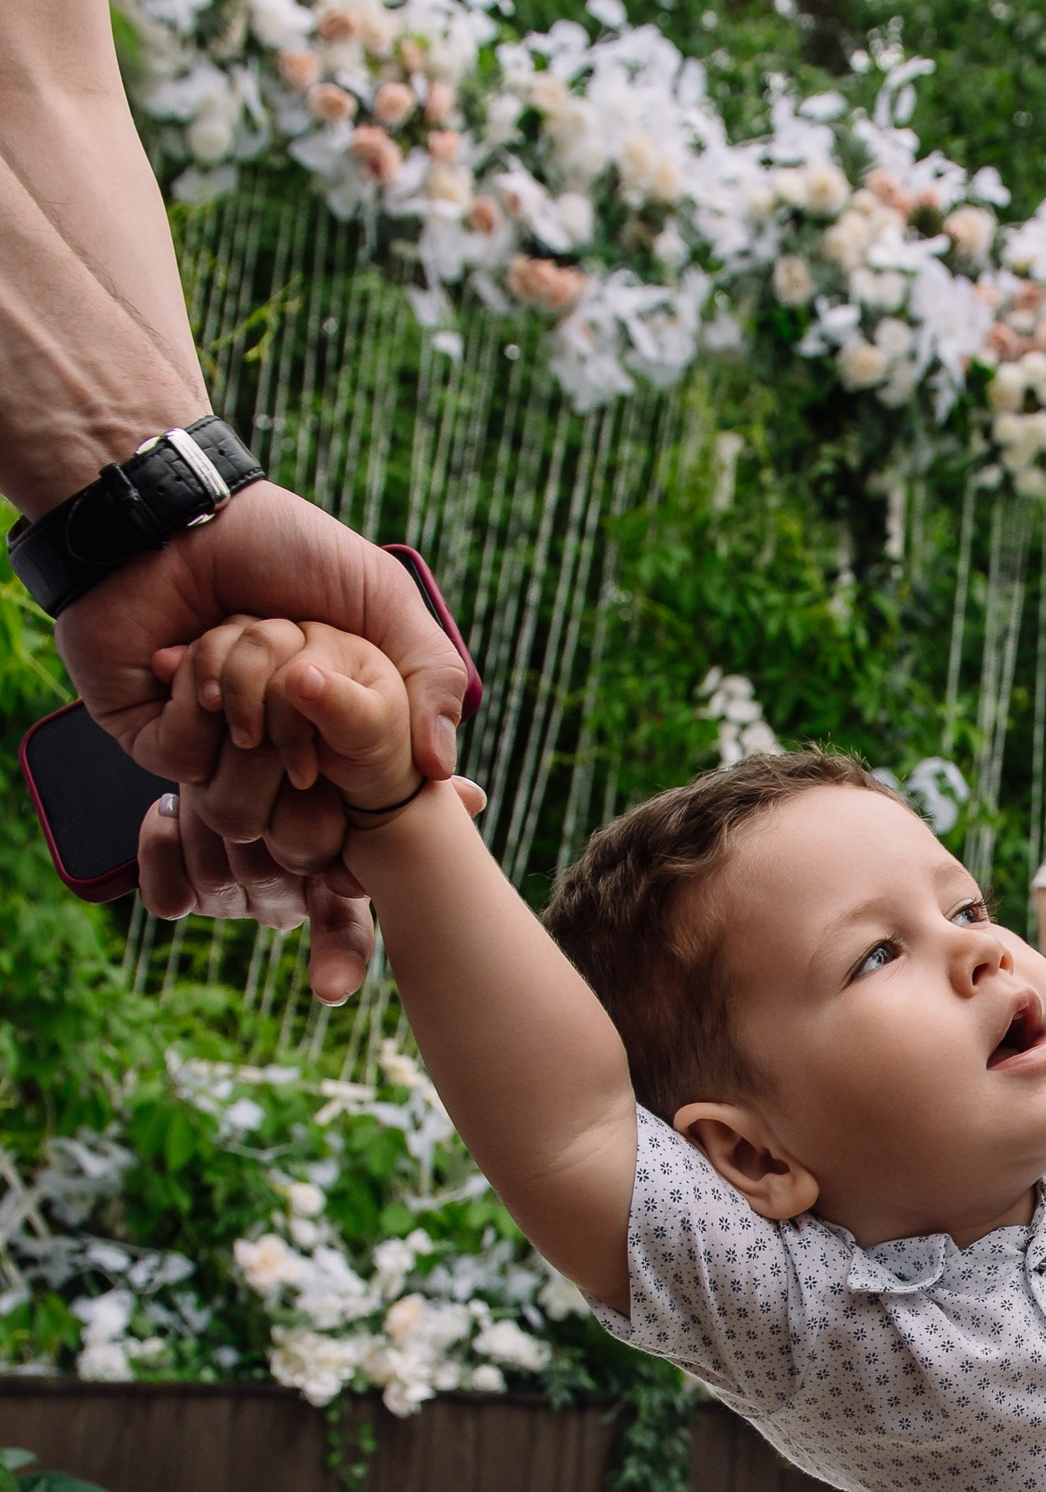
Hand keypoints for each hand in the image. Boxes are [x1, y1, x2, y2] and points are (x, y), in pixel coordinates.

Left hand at [55, 484, 473, 998]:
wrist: (176, 514)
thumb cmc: (285, 547)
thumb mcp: (385, 599)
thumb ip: (427, 681)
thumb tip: (444, 773)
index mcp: (338, 752)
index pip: (356, 864)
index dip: (345, 932)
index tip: (337, 977)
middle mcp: (280, 772)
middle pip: (299, 856)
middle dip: (303, 775)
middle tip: (295, 710)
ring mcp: (217, 765)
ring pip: (241, 811)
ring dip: (248, 711)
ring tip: (237, 641)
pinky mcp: (157, 748)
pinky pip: (186, 768)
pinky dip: (197, 704)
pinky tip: (181, 659)